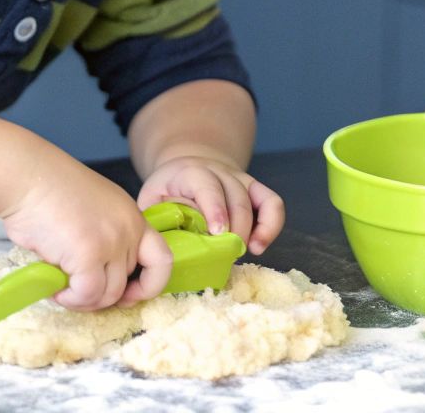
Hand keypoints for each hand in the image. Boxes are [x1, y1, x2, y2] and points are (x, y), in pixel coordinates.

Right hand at [0, 159, 170, 310]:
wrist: (26, 176)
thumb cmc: (47, 191)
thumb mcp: (90, 211)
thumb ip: (103, 239)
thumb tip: (97, 281)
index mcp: (132, 216)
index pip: (162, 260)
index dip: (149, 285)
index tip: (126, 295)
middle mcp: (128, 229)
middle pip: (127, 282)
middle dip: (101, 295)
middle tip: (76, 292)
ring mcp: (111, 242)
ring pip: (108, 294)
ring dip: (84, 300)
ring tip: (61, 290)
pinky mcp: (89, 254)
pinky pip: (87, 294)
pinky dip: (71, 299)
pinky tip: (56, 289)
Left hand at [136, 153, 284, 256]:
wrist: (185, 169)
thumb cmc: (166, 193)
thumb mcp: (152, 200)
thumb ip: (158, 219)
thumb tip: (165, 247)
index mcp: (190, 172)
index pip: (206, 185)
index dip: (214, 208)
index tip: (217, 233)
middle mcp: (219, 171)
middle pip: (236, 196)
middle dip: (235, 228)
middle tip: (225, 254)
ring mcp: (240, 179)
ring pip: (256, 200)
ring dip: (252, 230)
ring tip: (242, 253)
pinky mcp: (254, 189)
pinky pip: (272, 203)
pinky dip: (271, 225)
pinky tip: (259, 246)